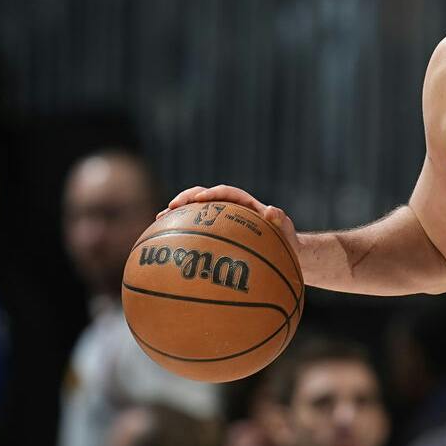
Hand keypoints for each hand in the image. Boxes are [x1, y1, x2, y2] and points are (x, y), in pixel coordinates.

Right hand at [161, 184, 299, 259]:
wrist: (284, 252)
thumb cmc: (286, 241)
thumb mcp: (286, 230)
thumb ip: (281, 219)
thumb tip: (271, 210)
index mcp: (246, 204)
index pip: (227, 192)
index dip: (213, 193)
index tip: (200, 198)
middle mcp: (231, 209)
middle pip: (204, 196)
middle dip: (186, 198)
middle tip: (171, 206)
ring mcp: (221, 221)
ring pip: (195, 212)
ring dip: (177, 213)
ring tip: (158, 220)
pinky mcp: (216, 234)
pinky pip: (196, 230)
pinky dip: (181, 233)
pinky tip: (166, 245)